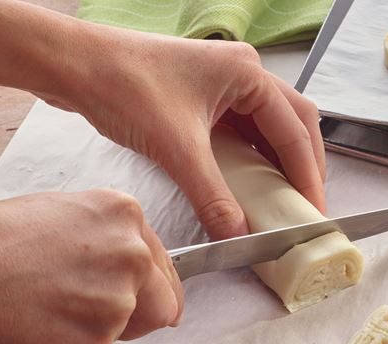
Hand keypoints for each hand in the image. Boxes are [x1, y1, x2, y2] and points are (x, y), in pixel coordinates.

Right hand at [0, 190, 183, 343]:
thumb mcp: (69, 214)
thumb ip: (114, 239)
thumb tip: (142, 266)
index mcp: (125, 216)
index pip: (164, 266)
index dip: (146, 286)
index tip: (135, 294)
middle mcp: (132, 256)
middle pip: (163, 304)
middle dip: (134, 314)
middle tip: (84, 306)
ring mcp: (116, 301)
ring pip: (127, 330)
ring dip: (96, 327)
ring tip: (50, 307)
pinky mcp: (94, 342)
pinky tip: (39, 325)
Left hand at [65, 31, 325, 240]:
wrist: (74, 66)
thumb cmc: (122, 84)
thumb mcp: (177, 149)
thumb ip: (213, 195)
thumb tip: (237, 233)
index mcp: (248, 73)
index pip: (294, 132)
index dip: (307, 176)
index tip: (313, 211)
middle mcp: (243, 73)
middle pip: (294, 124)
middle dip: (304, 166)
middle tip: (307, 205)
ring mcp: (223, 83)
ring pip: (269, 127)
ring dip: (279, 162)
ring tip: (286, 198)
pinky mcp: (204, 96)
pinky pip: (243, 130)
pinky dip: (253, 158)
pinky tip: (251, 183)